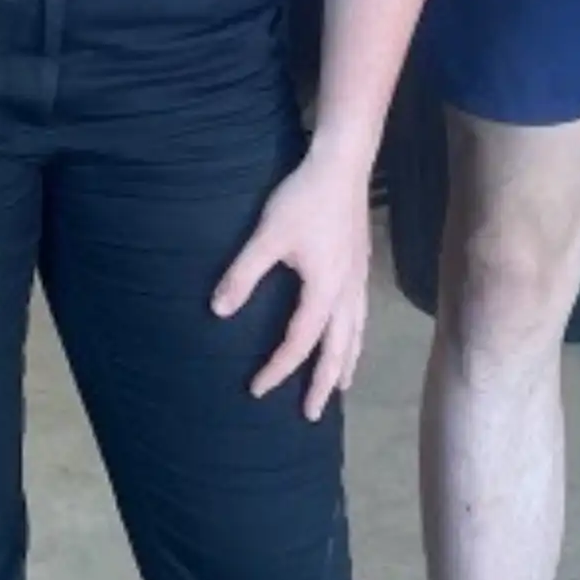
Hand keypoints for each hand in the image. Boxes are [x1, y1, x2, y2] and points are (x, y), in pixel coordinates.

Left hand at [213, 146, 372, 419]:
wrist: (343, 164)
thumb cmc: (304, 199)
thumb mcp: (267, 235)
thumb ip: (243, 274)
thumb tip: (218, 311)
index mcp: (325, 291)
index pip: (300, 343)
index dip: (278, 368)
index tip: (256, 389)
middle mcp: (348, 293)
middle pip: (338, 351)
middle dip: (324, 385)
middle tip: (312, 415)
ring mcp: (358, 280)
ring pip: (356, 334)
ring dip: (346, 363)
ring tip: (341, 386)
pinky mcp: (360, 265)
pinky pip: (361, 316)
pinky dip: (356, 337)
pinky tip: (352, 334)